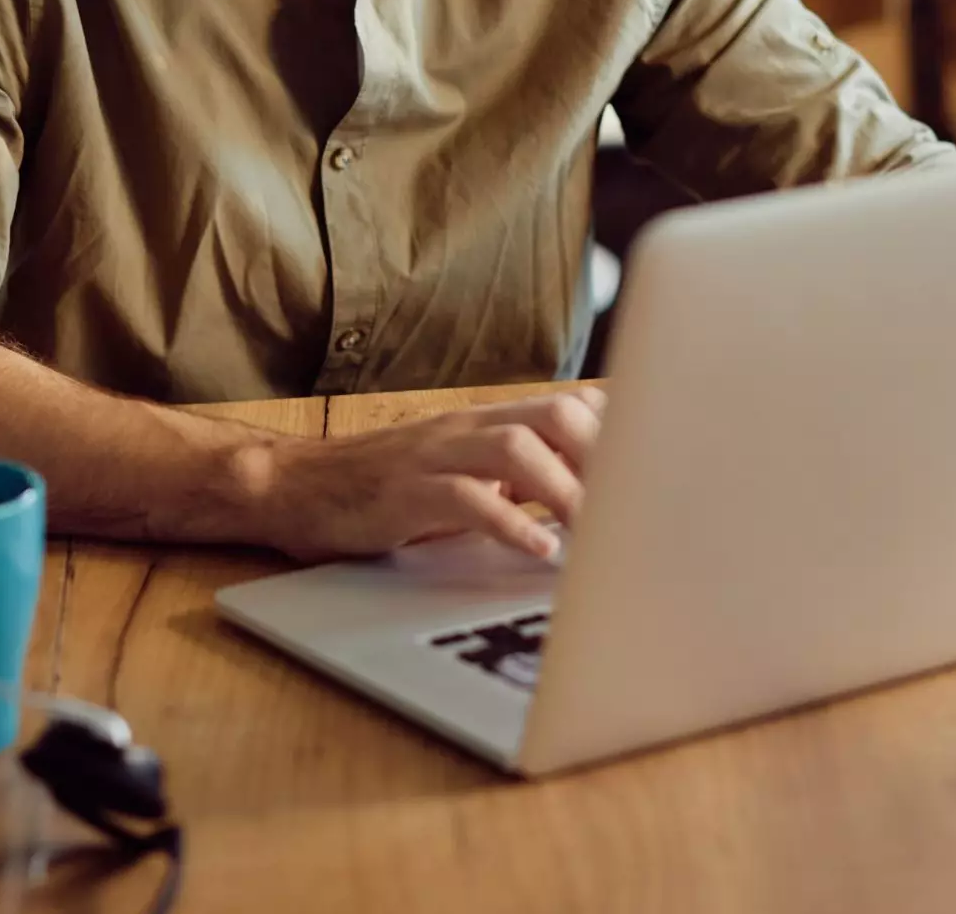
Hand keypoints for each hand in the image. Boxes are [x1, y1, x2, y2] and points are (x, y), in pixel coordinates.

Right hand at [254, 387, 606, 561]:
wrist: (296, 488)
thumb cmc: (387, 488)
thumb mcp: (463, 472)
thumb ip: (522, 471)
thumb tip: (593, 486)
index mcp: (489, 421)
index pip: (574, 406)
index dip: (622, 437)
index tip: (659, 479)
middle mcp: (469, 427)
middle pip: (558, 414)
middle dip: (606, 458)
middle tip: (636, 511)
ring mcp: (436, 454)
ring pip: (518, 448)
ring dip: (566, 490)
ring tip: (596, 534)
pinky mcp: (405, 490)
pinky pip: (464, 497)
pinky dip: (508, 522)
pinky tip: (537, 549)